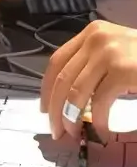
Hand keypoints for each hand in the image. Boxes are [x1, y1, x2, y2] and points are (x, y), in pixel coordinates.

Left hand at [41, 20, 136, 141]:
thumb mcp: (115, 53)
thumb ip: (93, 65)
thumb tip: (69, 97)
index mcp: (90, 33)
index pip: (57, 60)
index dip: (46, 86)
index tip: (44, 108)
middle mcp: (94, 39)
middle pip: (62, 77)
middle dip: (55, 107)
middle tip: (56, 129)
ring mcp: (108, 53)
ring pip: (76, 91)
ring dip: (71, 117)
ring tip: (73, 133)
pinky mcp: (122, 71)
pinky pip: (100, 102)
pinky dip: (98, 121)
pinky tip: (101, 132)